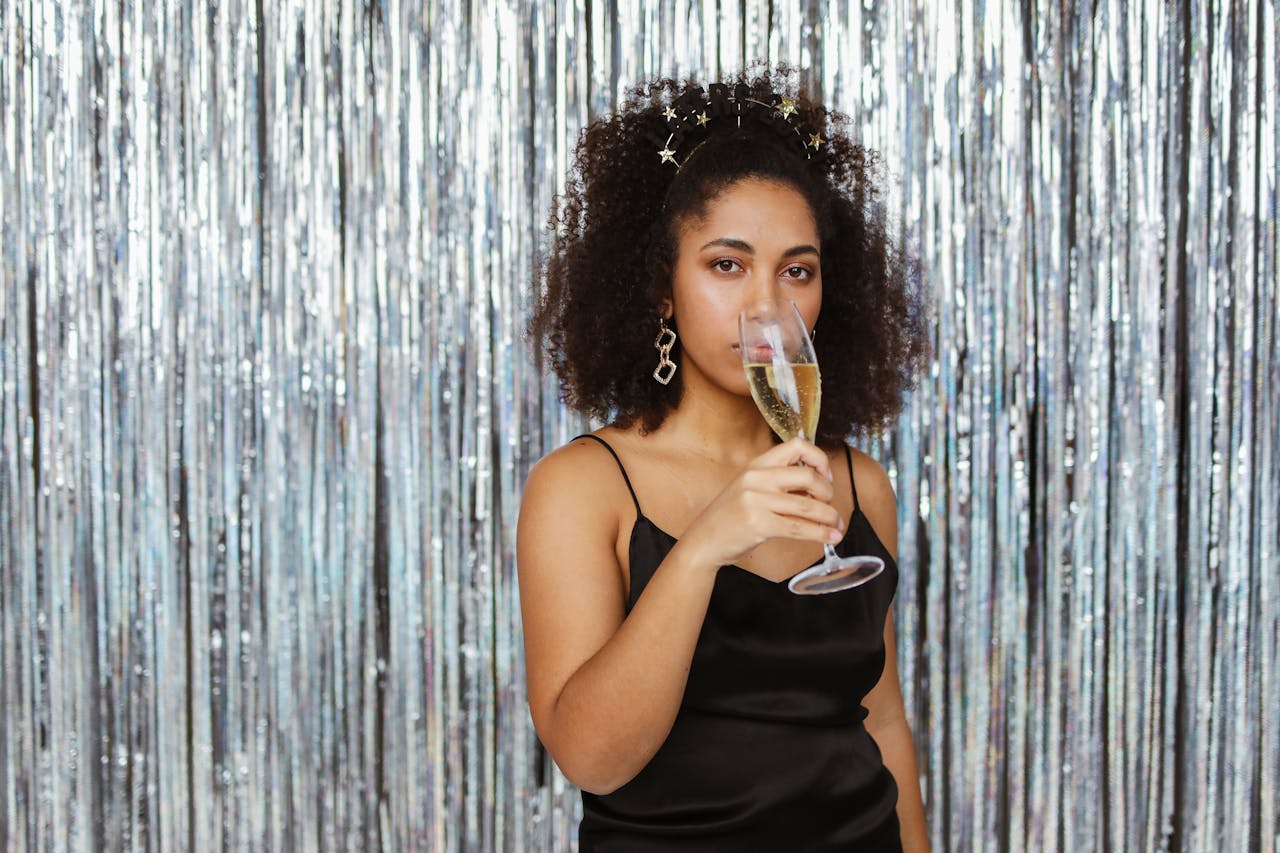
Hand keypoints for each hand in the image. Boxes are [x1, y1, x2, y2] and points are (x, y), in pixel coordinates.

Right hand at [677, 438, 843, 570]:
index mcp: (756, 464)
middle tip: (830, 505)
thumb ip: (778, 482)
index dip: (819, 459)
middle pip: (807, 475)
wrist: (703, 541)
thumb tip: (817, 485)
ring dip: (829, 517)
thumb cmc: (730, 517)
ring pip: (807, 505)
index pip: (797, 445)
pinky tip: (830, 538)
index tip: (825, 477)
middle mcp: (756, 477)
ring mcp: (755, 500)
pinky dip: (820, 534)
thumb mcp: (750, 489)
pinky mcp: (758, 523)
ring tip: (837, 526)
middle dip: (828, 491)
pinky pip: (799, 527)